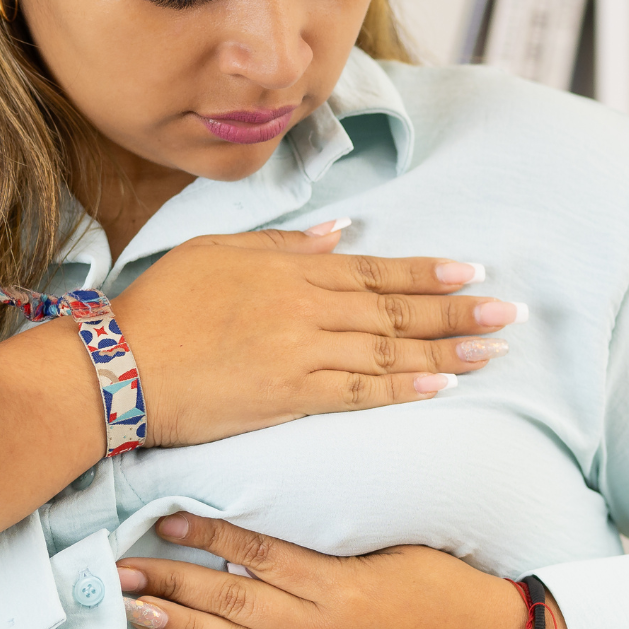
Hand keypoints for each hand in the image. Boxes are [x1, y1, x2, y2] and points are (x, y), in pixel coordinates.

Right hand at [110, 223, 526, 446]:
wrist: (120, 366)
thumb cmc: (162, 306)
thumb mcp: (219, 251)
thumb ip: (285, 244)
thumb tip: (341, 233)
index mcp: (292, 271)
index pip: (376, 270)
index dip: (428, 272)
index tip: (472, 271)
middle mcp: (307, 308)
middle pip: (396, 309)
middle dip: (457, 311)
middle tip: (509, 313)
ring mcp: (302, 353)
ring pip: (390, 351)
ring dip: (447, 351)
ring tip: (493, 351)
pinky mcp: (291, 396)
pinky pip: (361, 391)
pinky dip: (405, 388)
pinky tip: (444, 386)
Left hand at [117, 513, 592, 628]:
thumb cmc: (459, 592)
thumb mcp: (404, 548)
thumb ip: (342, 544)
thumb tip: (278, 536)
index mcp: (343, 582)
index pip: (260, 552)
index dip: (208, 535)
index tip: (164, 521)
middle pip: (236, 599)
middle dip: (174, 583)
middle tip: (119, 570)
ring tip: (137, 615)